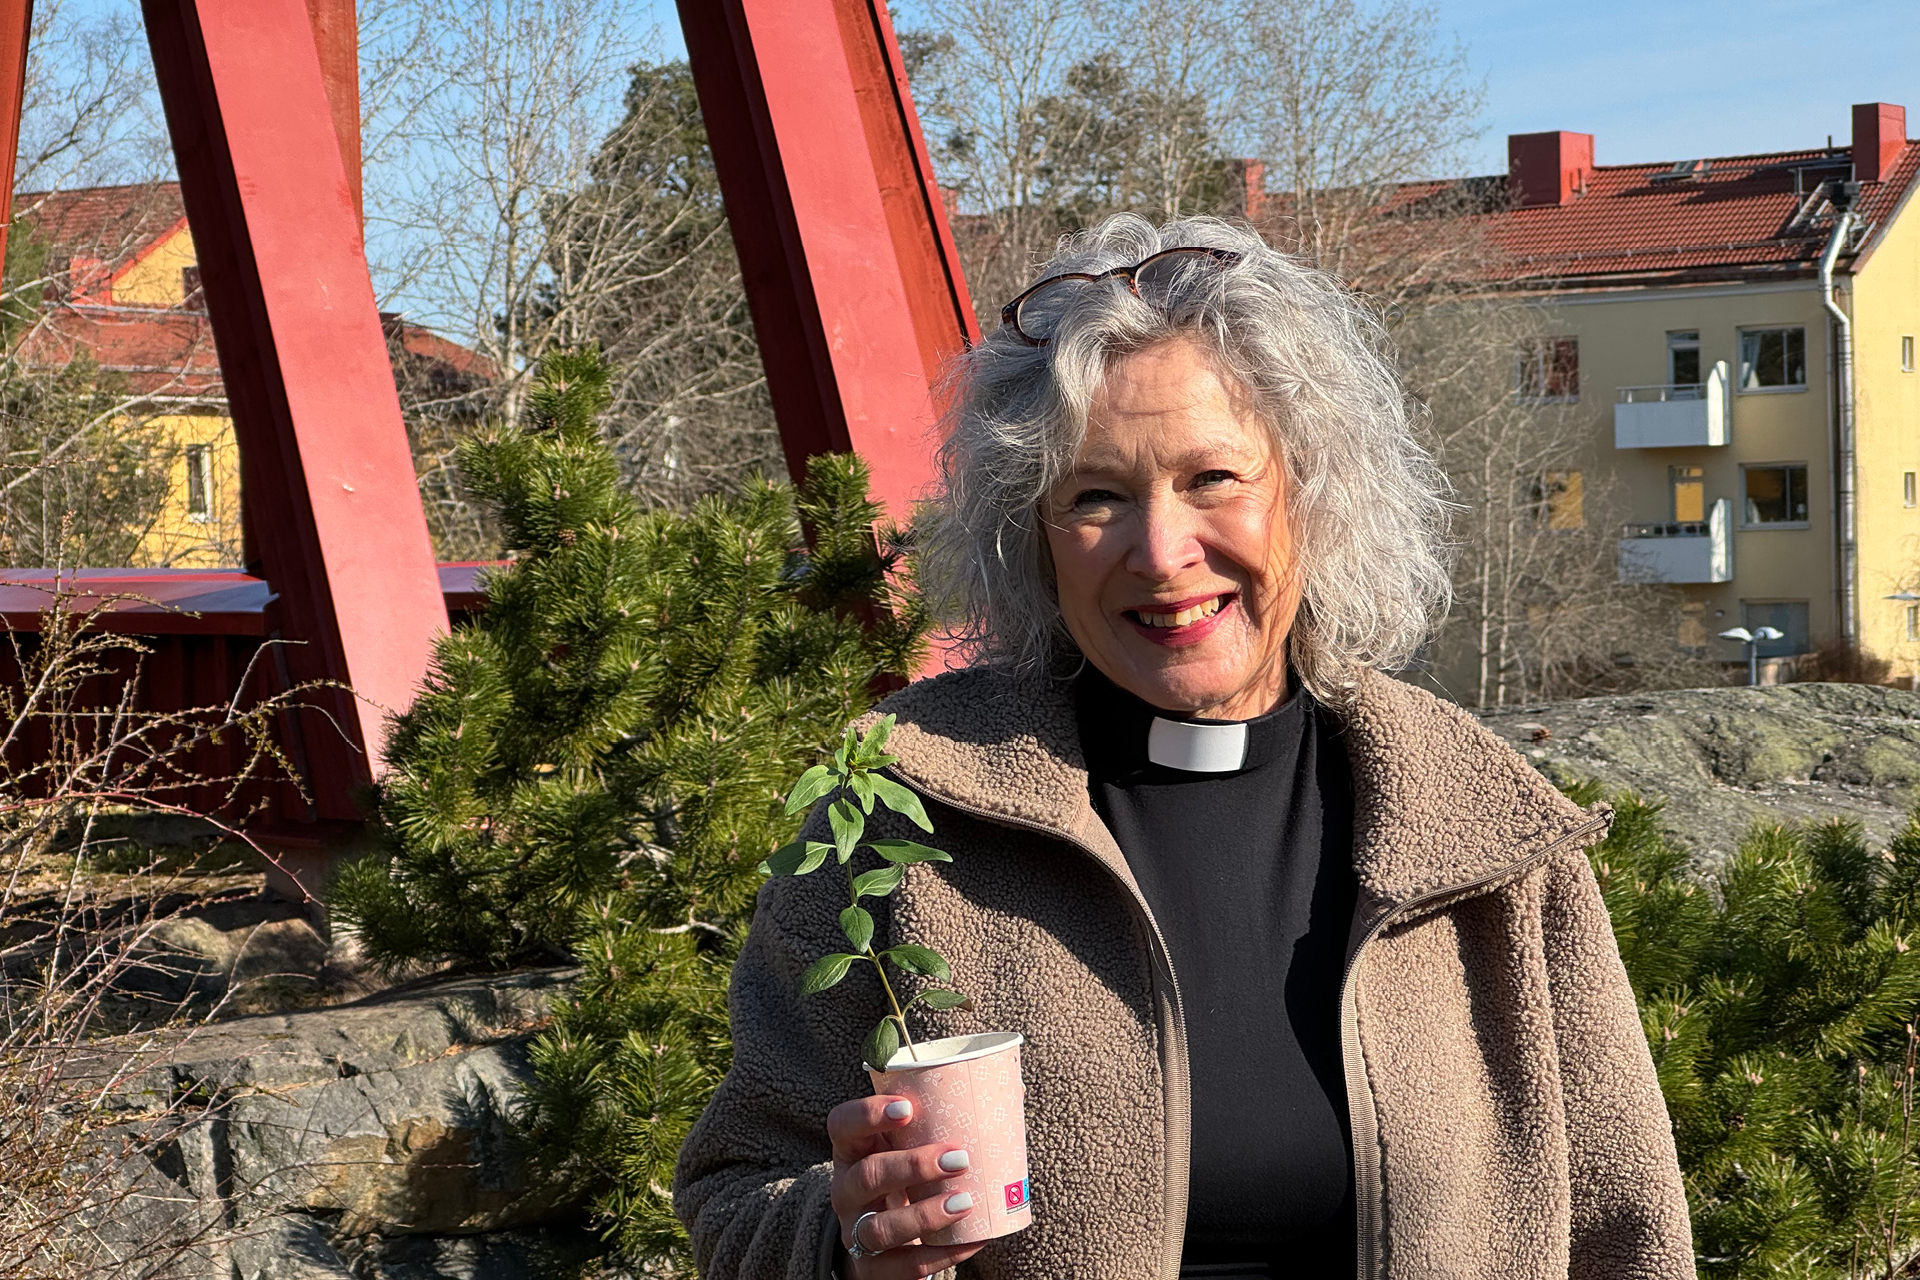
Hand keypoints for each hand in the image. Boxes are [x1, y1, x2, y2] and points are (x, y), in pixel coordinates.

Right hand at [828, 1095, 984, 1278]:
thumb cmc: (906, 1180)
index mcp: (852, 1151)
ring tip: (965, 1203)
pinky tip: (975, 1239)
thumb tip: (1013, 1088)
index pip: (842, 1125)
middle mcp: (846, 1191)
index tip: (908, 1107)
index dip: (868, 1114)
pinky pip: (906, 1266)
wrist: (882, 1244)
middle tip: (959, 1158)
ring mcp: (856, 1232)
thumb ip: (945, 1121)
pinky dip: (943, 1254)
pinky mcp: (875, 1270)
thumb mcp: (907, 1149)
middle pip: (866, 1176)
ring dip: (925, 1215)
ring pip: (880, 1228)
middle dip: (912, 1166)